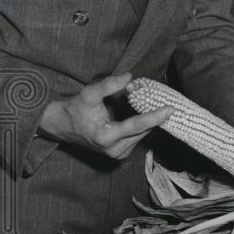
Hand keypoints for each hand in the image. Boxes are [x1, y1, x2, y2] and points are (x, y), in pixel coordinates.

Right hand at [38, 72, 170, 158]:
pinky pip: (137, 139)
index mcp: (105, 136)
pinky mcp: (119, 155)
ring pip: (142, 136)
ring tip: (154, 107)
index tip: (170, 109)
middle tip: (165, 101)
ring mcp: (116, 155)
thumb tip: (130, 77)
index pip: (136, 126)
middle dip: (154, 117)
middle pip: (143, 131)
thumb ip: (109, 85)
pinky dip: (142, 128)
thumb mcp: (90, 93)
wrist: (63, 126)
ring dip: (148, 122)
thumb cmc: (76, 109)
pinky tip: (144, 117)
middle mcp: (113, 150)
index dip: (154, 117)